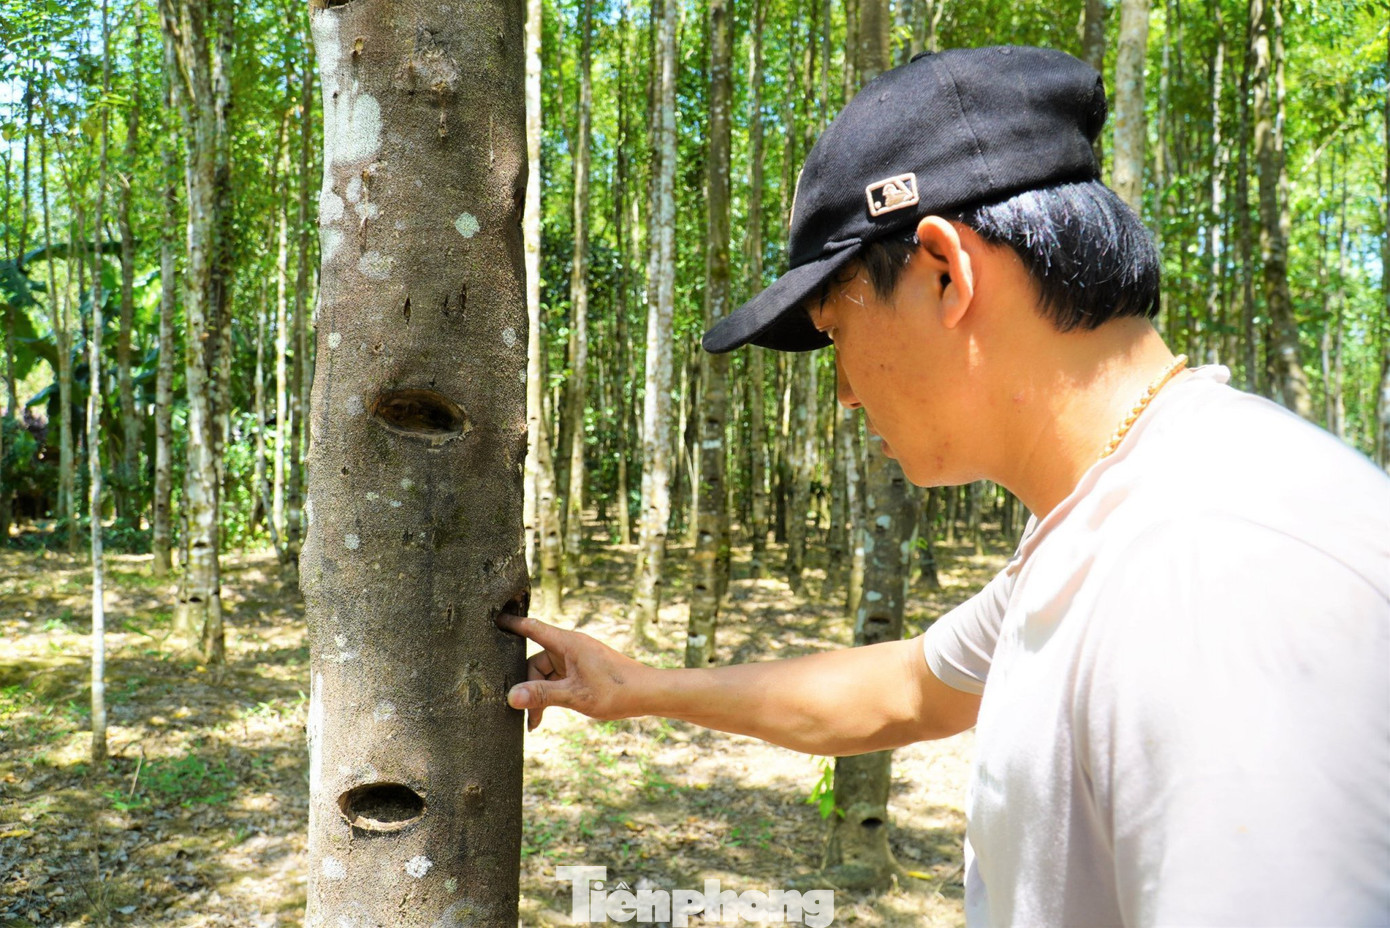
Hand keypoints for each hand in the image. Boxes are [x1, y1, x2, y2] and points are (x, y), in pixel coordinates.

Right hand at [494, 613, 648, 731]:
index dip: (511, 624)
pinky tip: (543, 716)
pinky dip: (550, 695)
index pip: (532, 628)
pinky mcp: (582, 671)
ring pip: (545, 674)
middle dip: (526, 686)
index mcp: (568, 643)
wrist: (648, 694)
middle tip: (522, 713)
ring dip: (538, 696)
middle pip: (535, 661)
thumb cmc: (616, 690)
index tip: (491, 619)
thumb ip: (541, 695)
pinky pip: (557, 680)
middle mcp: (570, 648)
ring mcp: (576, 659)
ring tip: (534, 722)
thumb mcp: (575, 695)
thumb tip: (511, 697)